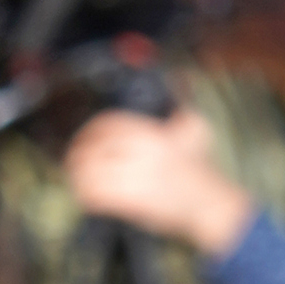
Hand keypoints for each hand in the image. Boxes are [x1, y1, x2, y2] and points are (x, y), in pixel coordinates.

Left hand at [64, 103, 256, 256]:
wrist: (212, 205)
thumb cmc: (201, 170)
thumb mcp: (196, 131)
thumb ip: (182, 107)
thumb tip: (179, 78)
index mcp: (152, 134)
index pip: (108, 124)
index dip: (89, 131)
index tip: (83, 140)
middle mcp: (142, 152)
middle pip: (95, 148)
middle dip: (78, 156)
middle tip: (73, 163)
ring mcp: (137, 176)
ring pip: (92, 173)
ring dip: (79, 178)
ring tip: (77, 182)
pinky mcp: (134, 201)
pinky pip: (99, 196)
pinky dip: (88, 197)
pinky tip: (87, 199)